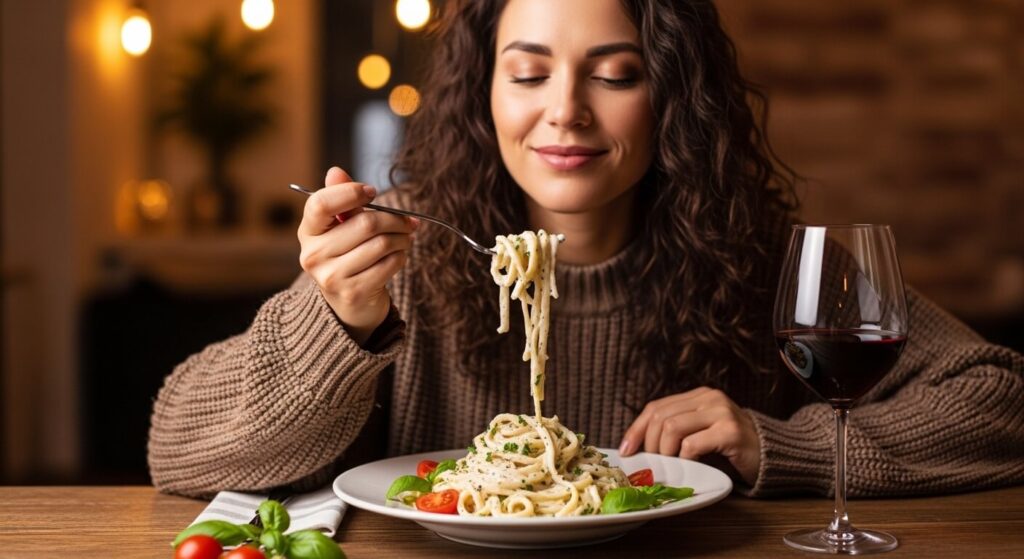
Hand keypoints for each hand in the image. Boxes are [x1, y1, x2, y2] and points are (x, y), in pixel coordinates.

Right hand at [297, 167, 418, 345]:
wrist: (349, 304)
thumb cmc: (348, 256)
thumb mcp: (340, 226)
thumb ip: (340, 199)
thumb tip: (335, 171)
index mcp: (308, 232)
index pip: (321, 203)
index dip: (351, 193)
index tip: (372, 192)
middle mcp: (314, 255)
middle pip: (365, 223)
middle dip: (394, 219)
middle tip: (407, 221)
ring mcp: (332, 277)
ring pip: (382, 244)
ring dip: (402, 238)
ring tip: (405, 238)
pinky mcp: (354, 292)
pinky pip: (390, 264)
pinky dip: (401, 256)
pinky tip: (398, 256)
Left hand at [618, 387, 760, 485]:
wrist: (772, 455)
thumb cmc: (731, 449)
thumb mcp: (700, 434)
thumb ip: (675, 432)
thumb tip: (637, 447)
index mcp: (698, 396)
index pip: (656, 407)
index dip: (636, 429)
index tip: (626, 450)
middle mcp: (709, 398)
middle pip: (661, 417)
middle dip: (649, 444)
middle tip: (651, 464)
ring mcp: (721, 413)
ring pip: (672, 428)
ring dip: (664, 452)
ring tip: (671, 466)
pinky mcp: (730, 432)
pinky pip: (692, 444)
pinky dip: (683, 459)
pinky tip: (690, 466)